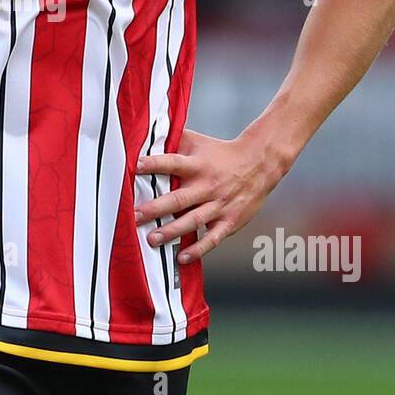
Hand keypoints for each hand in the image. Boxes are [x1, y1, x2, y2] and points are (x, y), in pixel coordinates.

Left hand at [134, 127, 288, 263]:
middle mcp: (207, 186)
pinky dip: (198, 249)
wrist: (259, 163)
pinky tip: (182, 257)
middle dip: (155, 208)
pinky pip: (212, 238)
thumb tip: (147, 136)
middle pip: (179, 198)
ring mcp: (218, 205)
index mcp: (197, 165)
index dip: (154, 164)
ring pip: (193, 220)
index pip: (172, 163)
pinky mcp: (229, 221)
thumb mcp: (197, 142)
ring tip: (152, 239)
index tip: (135, 167)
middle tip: (135, 216)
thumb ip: (174, 141)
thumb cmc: (222, 154)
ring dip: (172, 231)